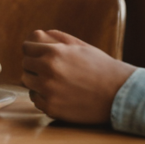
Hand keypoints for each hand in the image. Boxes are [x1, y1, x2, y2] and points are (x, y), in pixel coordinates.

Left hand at [22, 29, 136, 124]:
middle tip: (52, 69)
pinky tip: (59, 94)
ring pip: (27, 82)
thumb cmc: (100, 67)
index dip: (34, 50)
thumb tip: (35, 35)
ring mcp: (48, 91)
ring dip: (36, 81)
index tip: (42, 55)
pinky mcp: (51, 108)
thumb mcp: (80, 46)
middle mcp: (48, 71)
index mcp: (54, 52)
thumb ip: (56, 38)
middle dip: (35, 65)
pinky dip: (43, 96)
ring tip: (55, 81)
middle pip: (25, 65)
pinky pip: (35, 99)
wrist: (119, 93)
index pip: (26, 47)